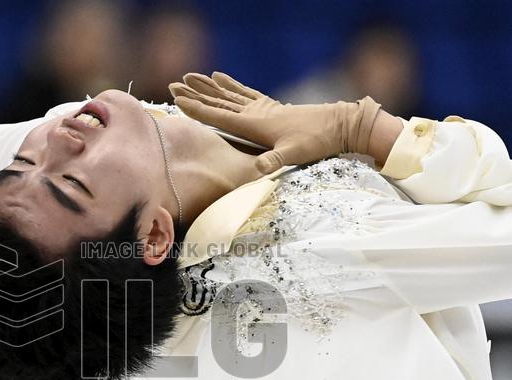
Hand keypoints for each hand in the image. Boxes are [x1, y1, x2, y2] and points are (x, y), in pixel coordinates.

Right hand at [169, 72, 382, 174]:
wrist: (338, 124)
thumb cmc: (315, 141)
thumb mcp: (294, 154)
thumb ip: (275, 161)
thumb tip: (259, 171)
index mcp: (253, 124)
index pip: (218, 115)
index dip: (197, 108)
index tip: (177, 99)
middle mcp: (254, 113)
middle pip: (218, 101)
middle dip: (195, 93)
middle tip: (173, 84)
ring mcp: (262, 108)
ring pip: (227, 95)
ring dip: (207, 87)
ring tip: (190, 77)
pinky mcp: (269, 107)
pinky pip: (243, 93)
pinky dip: (229, 85)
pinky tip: (220, 77)